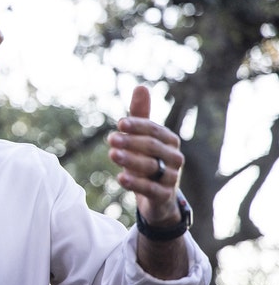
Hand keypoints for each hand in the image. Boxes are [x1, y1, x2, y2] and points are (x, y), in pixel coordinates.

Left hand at [108, 86, 183, 225]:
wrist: (158, 197)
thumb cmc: (149, 160)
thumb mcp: (143, 138)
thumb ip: (141, 116)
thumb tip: (140, 86)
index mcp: (170, 140)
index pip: (154, 130)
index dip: (138, 126)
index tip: (120, 123)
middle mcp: (174, 158)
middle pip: (153, 147)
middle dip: (131, 142)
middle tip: (111, 139)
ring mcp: (171, 178)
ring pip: (151, 167)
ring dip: (130, 160)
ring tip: (112, 154)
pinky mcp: (164, 196)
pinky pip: (151, 189)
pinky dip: (135, 183)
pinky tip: (120, 178)